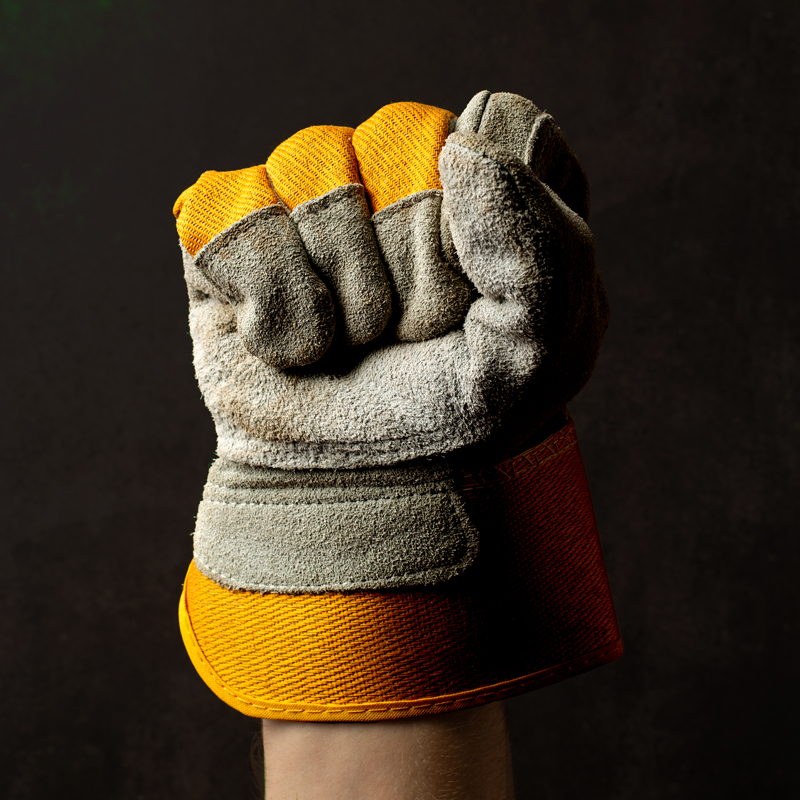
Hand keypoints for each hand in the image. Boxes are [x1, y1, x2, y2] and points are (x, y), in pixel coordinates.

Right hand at [177, 96, 606, 469]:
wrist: (358, 480)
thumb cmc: (452, 406)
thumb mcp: (536, 351)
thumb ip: (541, 250)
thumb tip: (460, 151)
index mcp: (494, 177)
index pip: (504, 126)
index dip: (493, 228)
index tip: (484, 301)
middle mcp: (404, 161)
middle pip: (412, 141)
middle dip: (419, 273)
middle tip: (414, 333)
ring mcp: (316, 184)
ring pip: (323, 175)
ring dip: (349, 297)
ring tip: (354, 340)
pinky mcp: (235, 222)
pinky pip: (242, 221)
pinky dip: (276, 308)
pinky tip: (293, 346)